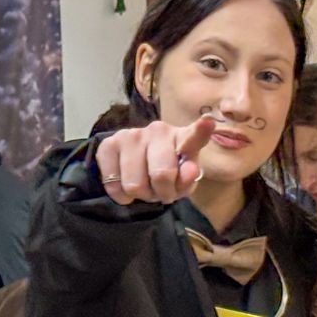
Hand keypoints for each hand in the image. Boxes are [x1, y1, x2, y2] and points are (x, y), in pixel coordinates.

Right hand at [94, 116, 215, 204]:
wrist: (140, 168)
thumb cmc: (169, 173)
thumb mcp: (183, 181)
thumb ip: (188, 179)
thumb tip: (190, 170)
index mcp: (184, 137)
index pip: (194, 135)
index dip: (201, 130)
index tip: (208, 121)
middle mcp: (158, 130)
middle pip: (161, 175)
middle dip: (162, 193)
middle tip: (162, 191)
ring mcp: (131, 134)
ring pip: (134, 184)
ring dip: (141, 195)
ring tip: (146, 187)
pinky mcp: (108, 144)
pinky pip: (113, 183)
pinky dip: (121, 195)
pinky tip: (127, 185)